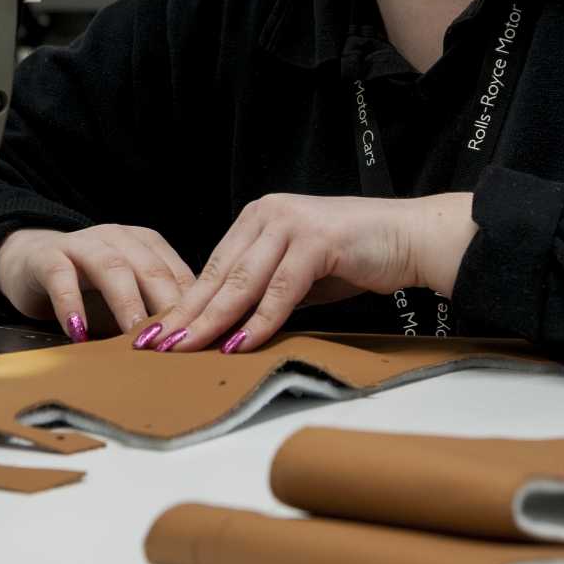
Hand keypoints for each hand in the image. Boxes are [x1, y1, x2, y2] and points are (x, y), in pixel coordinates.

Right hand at [0, 225, 194, 341]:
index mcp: (146, 244)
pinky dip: (71, 305)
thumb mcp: (127, 292)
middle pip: (151, 268)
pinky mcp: (48, 256)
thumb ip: (154, 310)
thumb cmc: (88, 283)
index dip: (193, 305)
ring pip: (111, 268)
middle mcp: (118, 238)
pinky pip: (61, 277)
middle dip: (167, 304)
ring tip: (136, 336)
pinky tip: (78, 332)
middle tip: (177, 340)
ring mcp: (83, 244)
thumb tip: (190, 346)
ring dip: (127, 303)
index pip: (177, 273)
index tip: (203, 338)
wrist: (30, 259)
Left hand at [137, 193, 475, 354]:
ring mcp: (291, 223)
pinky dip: (260, 320)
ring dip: (212, 320)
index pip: (213, 267)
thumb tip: (229, 328)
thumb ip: (265, 291)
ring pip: (242, 281)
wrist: (409, 238)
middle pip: (219, 275)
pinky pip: (280, 289)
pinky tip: (239, 343)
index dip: (185, 303)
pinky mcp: (316, 240)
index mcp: (258, 218)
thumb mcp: (299, 275)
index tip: (159, 334)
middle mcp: (268, 214)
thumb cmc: (356, 258)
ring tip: (186, 349)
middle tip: (155, 347)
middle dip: (186, 315)